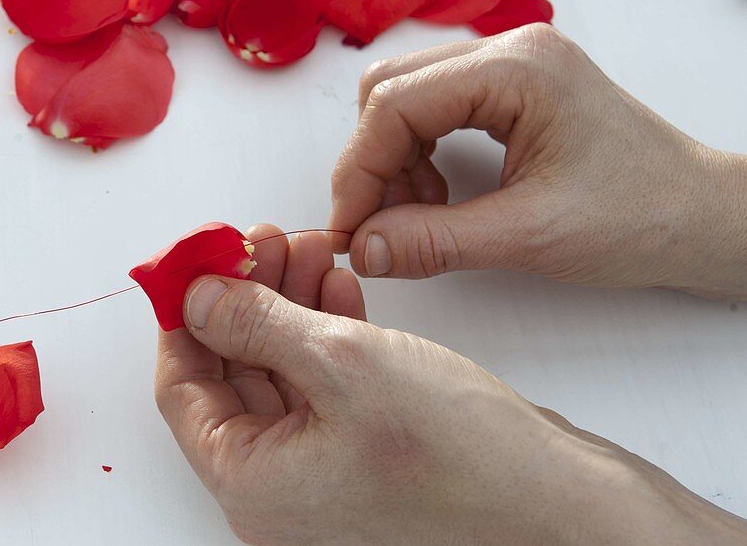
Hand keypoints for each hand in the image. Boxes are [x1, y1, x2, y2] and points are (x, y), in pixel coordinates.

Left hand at [155, 224, 746, 543]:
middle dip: (247, 297)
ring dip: (289, 305)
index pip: (181, 389)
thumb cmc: (465, 460)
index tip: (200, 259)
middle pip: (233, 375)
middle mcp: (281, 487)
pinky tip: (341, 286)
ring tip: (309, 247)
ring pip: (282, 373)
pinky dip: (327, 332)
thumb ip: (257, 326)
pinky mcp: (367, 455)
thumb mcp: (343, 367)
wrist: (564, 508)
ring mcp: (325, 473)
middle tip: (264, 239)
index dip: (187, 316)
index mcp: (252, 483)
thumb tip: (197, 297)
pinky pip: (324, 386)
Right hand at [330, 24, 746, 299]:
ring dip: (393, 158)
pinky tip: (435, 197)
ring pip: (407, 96)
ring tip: (412, 216)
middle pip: (391, 88)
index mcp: (516, 69)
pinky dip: (419, 153)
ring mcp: (511, 65)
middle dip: (371, 159)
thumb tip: (362, 249)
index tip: (350, 229)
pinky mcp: (513, 89)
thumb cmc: (641, 217)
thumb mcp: (530, 237)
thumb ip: (435, 241)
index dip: (359, 168)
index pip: (395, 102)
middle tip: (373, 224)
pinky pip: (436, 108)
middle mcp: (508, 50)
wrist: (704, 217)